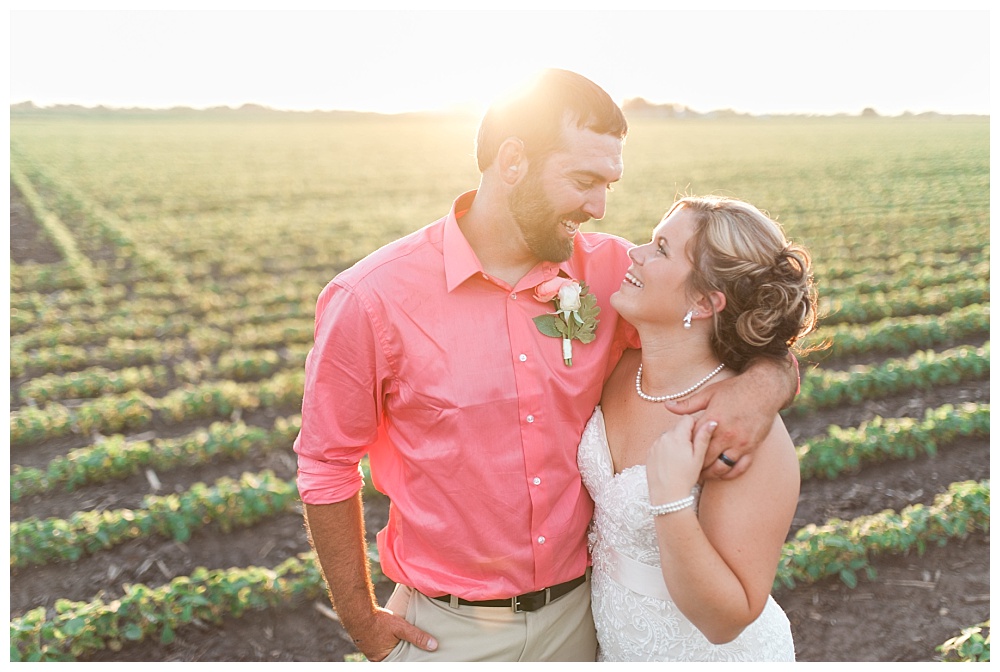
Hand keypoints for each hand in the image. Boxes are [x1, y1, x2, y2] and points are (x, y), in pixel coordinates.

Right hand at [355, 607, 437, 661]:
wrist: (358, 612)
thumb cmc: (378, 621)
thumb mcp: (401, 627)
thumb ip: (417, 636)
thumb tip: (433, 645)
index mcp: (385, 659)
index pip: (401, 663)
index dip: (407, 660)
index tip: (415, 657)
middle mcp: (377, 659)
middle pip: (394, 659)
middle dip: (402, 654)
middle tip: (410, 649)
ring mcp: (371, 652)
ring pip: (387, 653)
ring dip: (394, 648)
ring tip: (402, 643)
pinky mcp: (368, 643)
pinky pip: (381, 647)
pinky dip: (387, 644)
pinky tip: (391, 638)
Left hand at [646, 416, 716, 503]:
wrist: (667, 495)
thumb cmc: (685, 477)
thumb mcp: (698, 457)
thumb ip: (704, 437)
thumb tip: (712, 421)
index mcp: (677, 436)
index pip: (687, 419)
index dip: (695, 426)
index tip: (698, 438)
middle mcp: (664, 437)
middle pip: (677, 427)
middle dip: (685, 435)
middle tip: (691, 452)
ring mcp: (655, 444)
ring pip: (668, 436)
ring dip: (675, 441)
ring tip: (680, 459)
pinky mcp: (649, 452)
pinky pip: (660, 445)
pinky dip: (666, 449)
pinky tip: (671, 463)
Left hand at [663, 363, 785, 479]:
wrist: (764, 390)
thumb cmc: (735, 389)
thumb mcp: (709, 393)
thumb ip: (688, 404)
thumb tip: (668, 406)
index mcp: (714, 420)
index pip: (694, 441)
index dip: (684, 449)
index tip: (676, 456)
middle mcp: (727, 435)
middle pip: (706, 458)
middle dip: (694, 466)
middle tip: (684, 471)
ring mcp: (740, 443)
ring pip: (722, 467)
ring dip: (710, 473)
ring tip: (701, 476)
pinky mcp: (752, 448)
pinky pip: (739, 468)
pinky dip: (729, 474)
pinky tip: (721, 474)